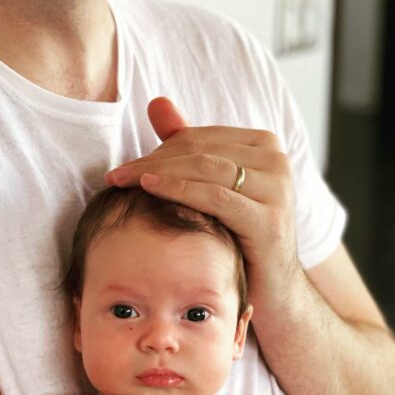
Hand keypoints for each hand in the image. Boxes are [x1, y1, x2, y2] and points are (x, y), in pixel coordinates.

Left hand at [105, 97, 299, 298]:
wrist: (273, 291)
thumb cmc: (237, 236)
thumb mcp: (212, 187)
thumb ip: (188, 145)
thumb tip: (157, 103)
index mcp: (265, 144)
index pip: (201, 137)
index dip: (159, 148)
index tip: (125, 166)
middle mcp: (277, 160)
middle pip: (201, 150)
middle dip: (153, 161)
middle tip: (116, 174)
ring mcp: (277, 189)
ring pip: (206, 169)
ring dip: (158, 173)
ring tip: (123, 181)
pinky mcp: (269, 220)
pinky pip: (215, 197)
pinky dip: (178, 189)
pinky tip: (149, 190)